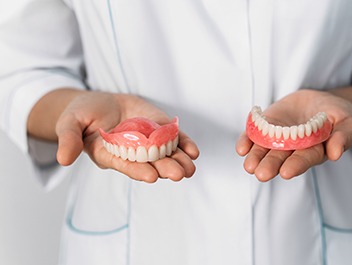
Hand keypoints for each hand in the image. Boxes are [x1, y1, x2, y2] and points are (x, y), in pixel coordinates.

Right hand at [55, 90, 198, 182]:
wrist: (100, 102)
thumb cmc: (82, 114)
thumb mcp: (69, 123)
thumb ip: (69, 139)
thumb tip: (63, 159)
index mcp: (109, 155)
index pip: (125, 165)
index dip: (137, 170)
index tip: (151, 175)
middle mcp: (131, 153)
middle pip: (150, 163)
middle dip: (164, 168)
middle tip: (179, 174)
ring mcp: (147, 142)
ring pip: (165, 154)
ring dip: (178, 161)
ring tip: (190, 167)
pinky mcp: (158, 130)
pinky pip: (173, 139)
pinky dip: (183, 144)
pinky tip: (193, 151)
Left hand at [236, 89, 351, 181]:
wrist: (317, 101)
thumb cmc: (335, 114)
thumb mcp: (346, 121)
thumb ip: (343, 136)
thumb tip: (336, 154)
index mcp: (313, 151)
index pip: (304, 160)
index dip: (295, 165)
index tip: (286, 172)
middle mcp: (292, 149)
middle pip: (280, 158)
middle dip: (271, 166)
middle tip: (262, 174)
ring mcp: (277, 139)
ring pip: (264, 151)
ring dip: (256, 158)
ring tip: (249, 166)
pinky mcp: (266, 127)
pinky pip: (254, 136)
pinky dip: (247, 141)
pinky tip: (241, 148)